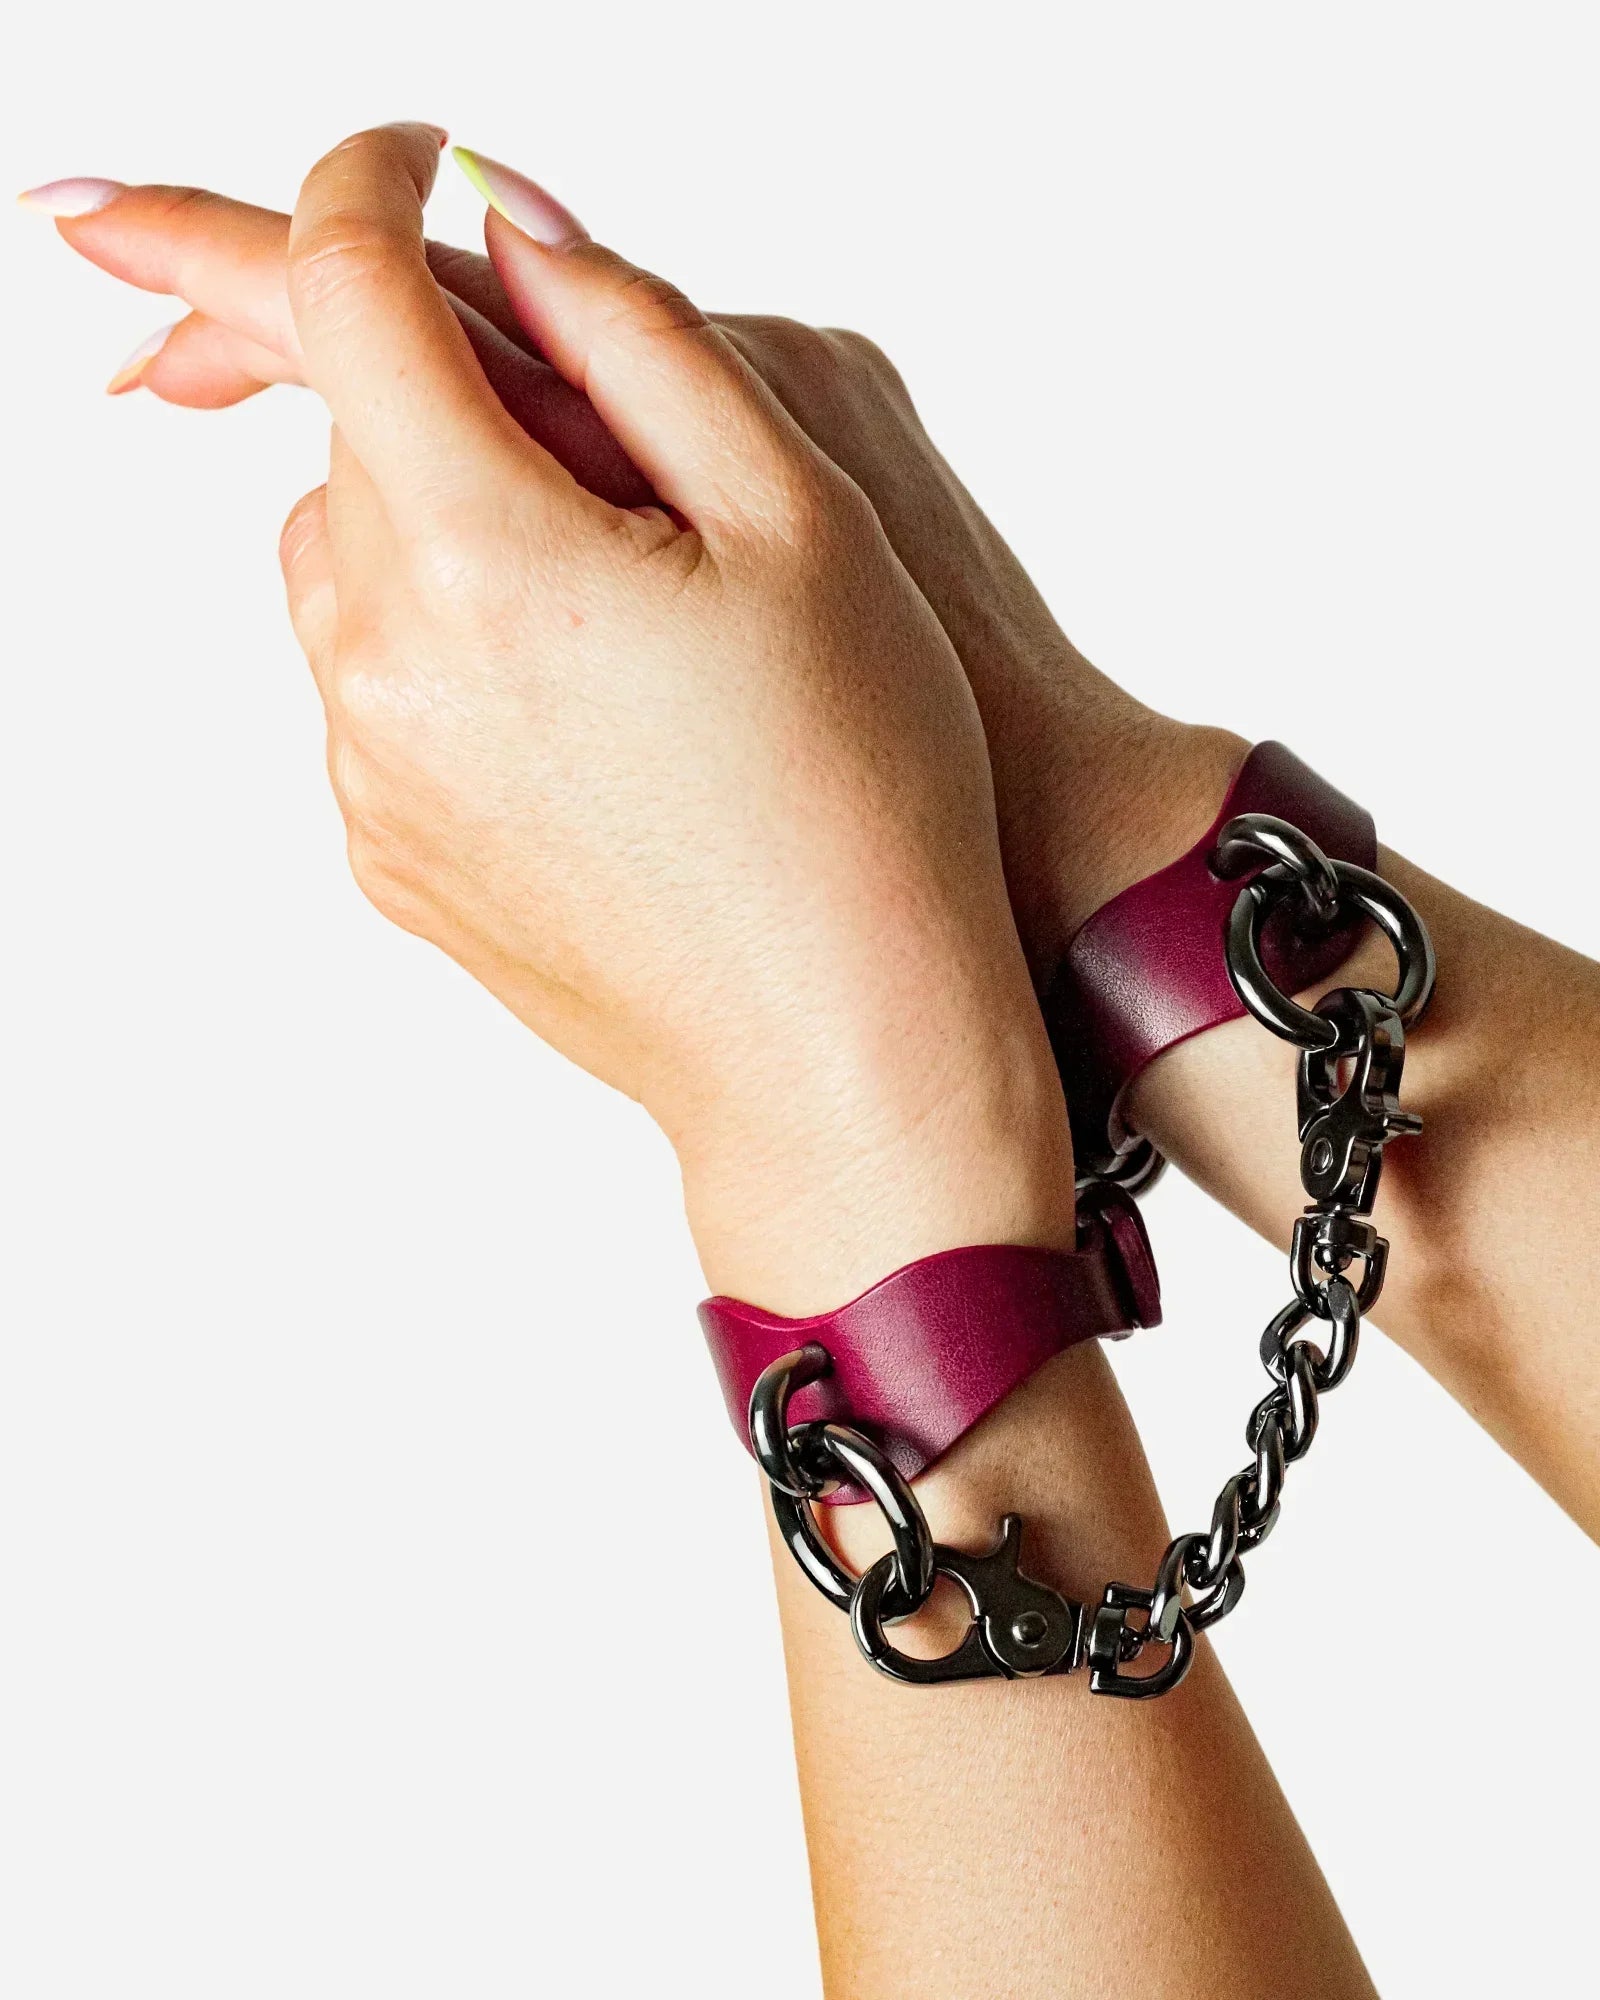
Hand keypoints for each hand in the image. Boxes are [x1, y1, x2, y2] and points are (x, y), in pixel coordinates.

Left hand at [126, 124, 1075, 1308]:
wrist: (837, 1051)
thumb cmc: (861, 798)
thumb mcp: (803, 517)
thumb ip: (638, 337)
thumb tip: (517, 230)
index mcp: (480, 553)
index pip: (339, 285)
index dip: (368, 177)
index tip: (418, 158)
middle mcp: (381, 666)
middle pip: (341, 430)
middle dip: (432, 373)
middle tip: (570, 404)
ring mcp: (370, 774)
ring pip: (347, 560)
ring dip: (437, 511)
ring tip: (603, 577)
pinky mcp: (389, 854)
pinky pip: (373, 687)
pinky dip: (444, 639)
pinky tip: (587, 700)